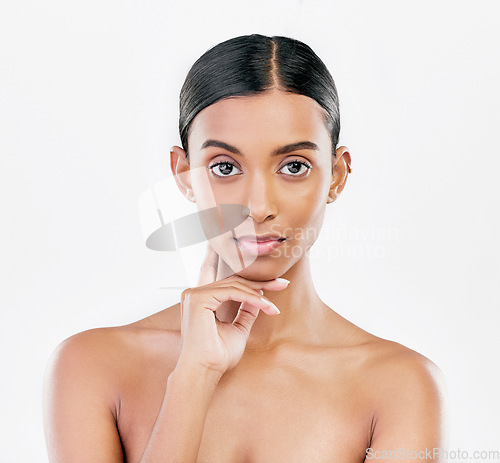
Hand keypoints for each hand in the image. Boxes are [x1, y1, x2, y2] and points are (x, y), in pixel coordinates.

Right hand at [177, 242, 288, 374]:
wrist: (205, 372)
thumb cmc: (218, 356)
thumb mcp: (238, 329)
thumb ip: (246, 311)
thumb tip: (260, 295)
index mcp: (201, 300)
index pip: (230, 285)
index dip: (254, 285)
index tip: (277, 286)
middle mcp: (194, 294)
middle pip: (233, 281)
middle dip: (261, 283)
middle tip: (283, 284)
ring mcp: (194, 295)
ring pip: (234, 285)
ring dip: (258, 294)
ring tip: (273, 307)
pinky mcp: (199, 298)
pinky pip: (232, 292)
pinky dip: (251, 298)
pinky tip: (265, 305)